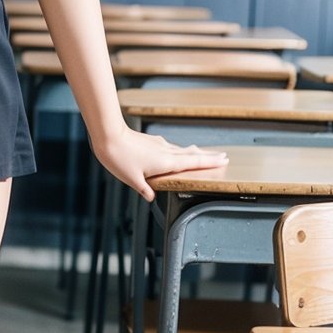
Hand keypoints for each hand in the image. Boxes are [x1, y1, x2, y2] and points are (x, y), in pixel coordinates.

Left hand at [94, 124, 228, 202]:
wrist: (108, 135)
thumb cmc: (119, 157)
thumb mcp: (132, 180)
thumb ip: (144, 189)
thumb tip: (150, 197)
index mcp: (165, 161)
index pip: (193, 162)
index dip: (210, 161)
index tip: (224, 159)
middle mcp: (165, 151)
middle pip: (192, 154)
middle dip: (207, 156)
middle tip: (223, 157)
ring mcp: (158, 144)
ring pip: (181, 150)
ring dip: (194, 153)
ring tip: (203, 155)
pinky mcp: (150, 142)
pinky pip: (170, 148)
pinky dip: (180, 151)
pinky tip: (176, 153)